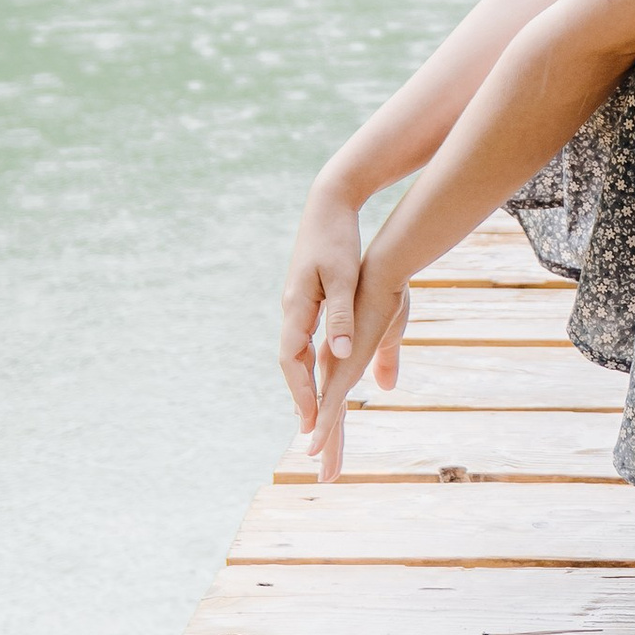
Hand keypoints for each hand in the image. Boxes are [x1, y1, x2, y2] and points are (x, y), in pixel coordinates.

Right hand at [279, 180, 363, 432]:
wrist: (328, 204)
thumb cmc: (338, 238)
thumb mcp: (344, 277)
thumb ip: (342, 315)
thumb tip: (341, 353)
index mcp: (297, 306)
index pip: (292, 360)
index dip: (300, 392)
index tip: (310, 421)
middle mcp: (291, 308)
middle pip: (290, 362)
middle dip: (298, 396)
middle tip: (308, 430)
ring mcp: (296, 303)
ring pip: (295, 352)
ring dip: (302, 382)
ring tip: (312, 412)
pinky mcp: (305, 297)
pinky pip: (303, 338)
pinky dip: (308, 362)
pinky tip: (318, 372)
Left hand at [306, 250, 410, 483]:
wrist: (382, 274)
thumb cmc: (388, 297)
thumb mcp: (390, 337)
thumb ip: (386, 362)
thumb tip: (386, 386)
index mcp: (343, 360)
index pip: (336, 402)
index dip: (333, 427)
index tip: (327, 449)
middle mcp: (334, 367)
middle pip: (329, 416)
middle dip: (329, 446)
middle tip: (326, 477)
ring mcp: (338, 368)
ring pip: (327, 418)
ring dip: (326, 447)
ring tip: (324, 476)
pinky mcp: (343, 367)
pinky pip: (329, 405)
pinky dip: (322, 428)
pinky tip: (313, 448)